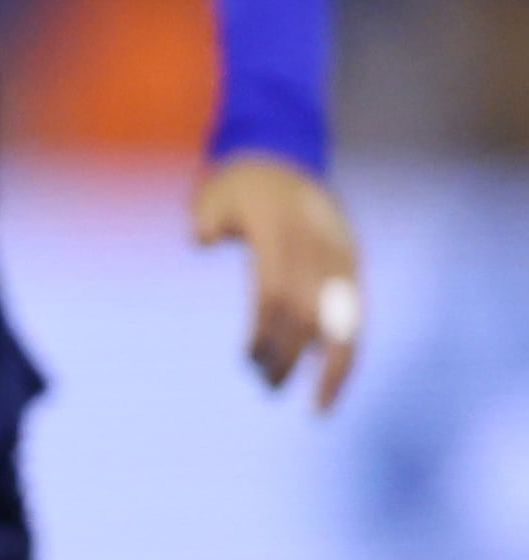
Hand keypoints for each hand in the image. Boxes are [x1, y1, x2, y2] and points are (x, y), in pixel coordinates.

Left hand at [191, 152, 362, 409]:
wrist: (282, 156)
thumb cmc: (239, 185)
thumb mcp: (216, 192)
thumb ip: (209, 216)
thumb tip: (202, 239)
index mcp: (285, 230)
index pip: (278, 290)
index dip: (265, 330)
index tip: (248, 359)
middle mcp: (321, 244)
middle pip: (311, 311)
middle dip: (291, 354)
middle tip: (265, 384)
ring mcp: (343, 254)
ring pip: (347, 318)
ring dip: (331, 365)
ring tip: (314, 403)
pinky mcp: (353, 263)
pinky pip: (357, 315)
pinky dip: (350, 353)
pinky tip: (334, 388)